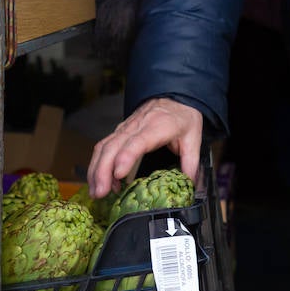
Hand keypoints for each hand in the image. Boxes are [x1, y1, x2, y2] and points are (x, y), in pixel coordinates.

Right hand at [87, 97, 202, 197]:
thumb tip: (189, 184)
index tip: (118, 174)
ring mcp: (125, 128)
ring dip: (96, 169)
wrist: (175, 97)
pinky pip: (103, 147)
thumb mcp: (193, 137)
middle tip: (101, 193)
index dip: (126, 157)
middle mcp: (137, 126)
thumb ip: (191, 162)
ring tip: (97, 192)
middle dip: (103, 170)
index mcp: (157, 126)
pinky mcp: (119, 132)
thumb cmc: (182, 117)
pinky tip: (98, 182)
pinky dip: (96, 164)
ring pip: (104, 146)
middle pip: (114, 146)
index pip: (137, 141)